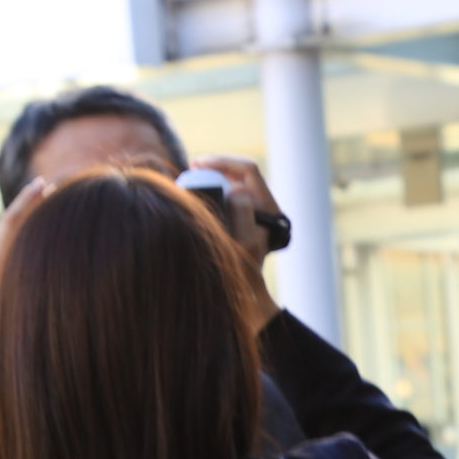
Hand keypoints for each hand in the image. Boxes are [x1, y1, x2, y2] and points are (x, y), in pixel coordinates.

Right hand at [188, 154, 281, 334]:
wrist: (243, 296)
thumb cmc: (241, 273)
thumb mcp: (241, 244)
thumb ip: (242, 214)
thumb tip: (237, 190)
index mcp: (268, 208)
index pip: (248, 170)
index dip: (222, 161)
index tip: (197, 164)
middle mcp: (265, 208)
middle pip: (239, 173)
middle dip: (215, 168)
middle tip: (189, 172)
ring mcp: (255, 214)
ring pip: (232, 184)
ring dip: (212, 179)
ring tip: (190, 184)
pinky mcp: (244, 221)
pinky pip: (227, 197)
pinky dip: (212, 192)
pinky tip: (194, 199)